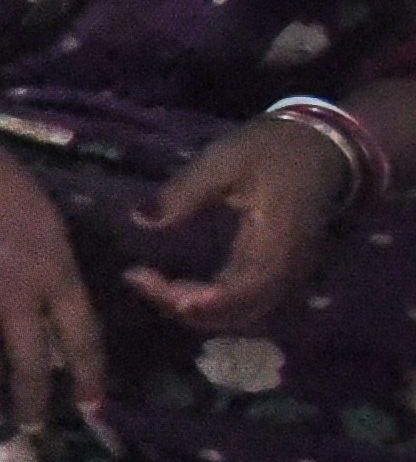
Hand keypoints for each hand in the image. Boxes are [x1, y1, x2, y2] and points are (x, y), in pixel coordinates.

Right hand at [0, 106, 106, 425]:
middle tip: (35, 428)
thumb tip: (57, 307)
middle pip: (29, 365)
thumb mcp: (49, 222)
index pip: (80, 339)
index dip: (87, 377)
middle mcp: (15, 297)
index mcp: (54, 272)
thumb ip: (56, 269)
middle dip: (33, 403)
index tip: (91, 406)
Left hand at [124, 114, 358, 335]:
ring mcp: (288, 274)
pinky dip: (211, 305)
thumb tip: (141, 219)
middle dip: (185, 307)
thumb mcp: (224, 160)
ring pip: (243, 313)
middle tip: (138, 279)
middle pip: (239, 312)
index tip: (148, 283)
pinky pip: (247, 303)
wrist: (323, 148)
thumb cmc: (273, 150)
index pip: (241, 290)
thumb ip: (184, 191)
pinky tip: (178, 290)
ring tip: (151, 284)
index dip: (197, 300)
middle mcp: (288, 268)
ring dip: (196, 310)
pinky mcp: (280, 273)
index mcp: (279, 241)